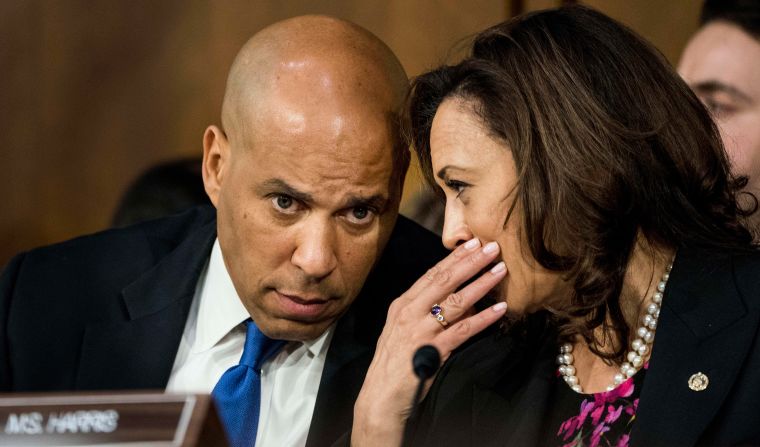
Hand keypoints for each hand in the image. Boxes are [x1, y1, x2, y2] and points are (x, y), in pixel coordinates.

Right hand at [352, 238, 506, 446]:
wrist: (380, 397)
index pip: (432, 274)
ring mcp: (420, 331)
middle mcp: (410, 313)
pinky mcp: (432, 351)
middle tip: (492, 247)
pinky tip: (500, 310)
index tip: (473, 243)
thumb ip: (428, 313)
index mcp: (403, 305)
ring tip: (500, 271)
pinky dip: (484, 319)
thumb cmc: (394, 365)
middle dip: (471, 262)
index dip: (455, 257)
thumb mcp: (405, 331)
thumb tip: (462, 302)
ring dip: (482, 284)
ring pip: (457, 302)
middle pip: (446, 281)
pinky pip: (463, 331)